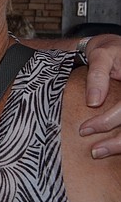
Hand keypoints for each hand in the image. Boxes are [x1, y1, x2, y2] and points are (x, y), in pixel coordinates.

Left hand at [77, 34, 120, 156]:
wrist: (115, 49)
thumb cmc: (108, 51)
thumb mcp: (101, 56)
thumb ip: (97, 77)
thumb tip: (93, 103)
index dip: (108, 121)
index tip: (84, 130)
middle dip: (116, 142)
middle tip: (94, 151)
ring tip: (99, 152)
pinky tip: (112, 148)